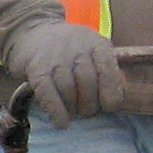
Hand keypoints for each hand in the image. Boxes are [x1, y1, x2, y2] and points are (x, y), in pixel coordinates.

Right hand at [5, 17, 129, 126]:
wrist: (34, 31)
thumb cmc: (71, 49)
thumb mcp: (94, 51)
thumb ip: (107, 70)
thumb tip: (118, 96)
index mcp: (97, 44)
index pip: (108, 70)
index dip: (111, 93)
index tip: (108, 106)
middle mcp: (77, 48)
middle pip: (88, 82)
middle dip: (90, 104)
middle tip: (86, 111)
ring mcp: (55, 58)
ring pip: (68, 89)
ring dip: (72, 108)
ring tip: (73, 114)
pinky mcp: (37, 68)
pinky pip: (48, 93)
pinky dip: (56, 110)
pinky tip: (61, 122)